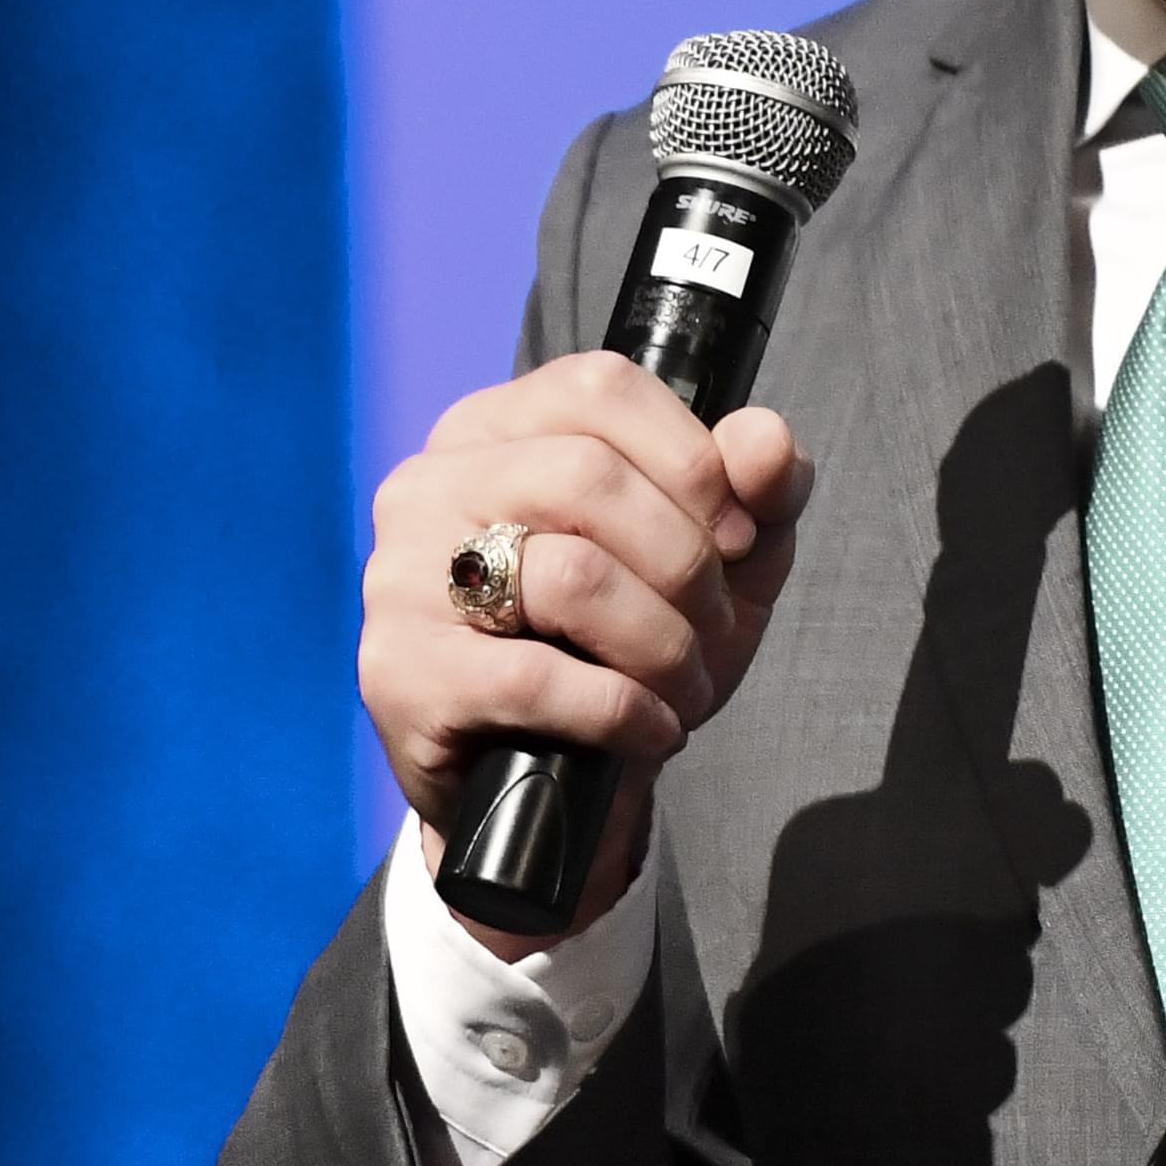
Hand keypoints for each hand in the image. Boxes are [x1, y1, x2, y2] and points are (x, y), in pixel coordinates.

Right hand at [358, 351, 813, 955]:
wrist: (548, 777)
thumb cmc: (629, 636)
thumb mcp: (720, 554)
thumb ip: (760, 486)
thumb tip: (766, 441)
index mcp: (500, 425)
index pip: (600, 388)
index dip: (692, 460)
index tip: (739, 535)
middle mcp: (433, 482)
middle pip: (590, 477)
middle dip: (685, 563)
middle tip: (711, 625)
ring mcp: (401, 574)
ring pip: (568, 574)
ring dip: (661, 643)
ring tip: (685, 682)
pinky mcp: (398, 671)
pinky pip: (534, 678)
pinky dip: (620, 709)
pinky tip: (650, 727)